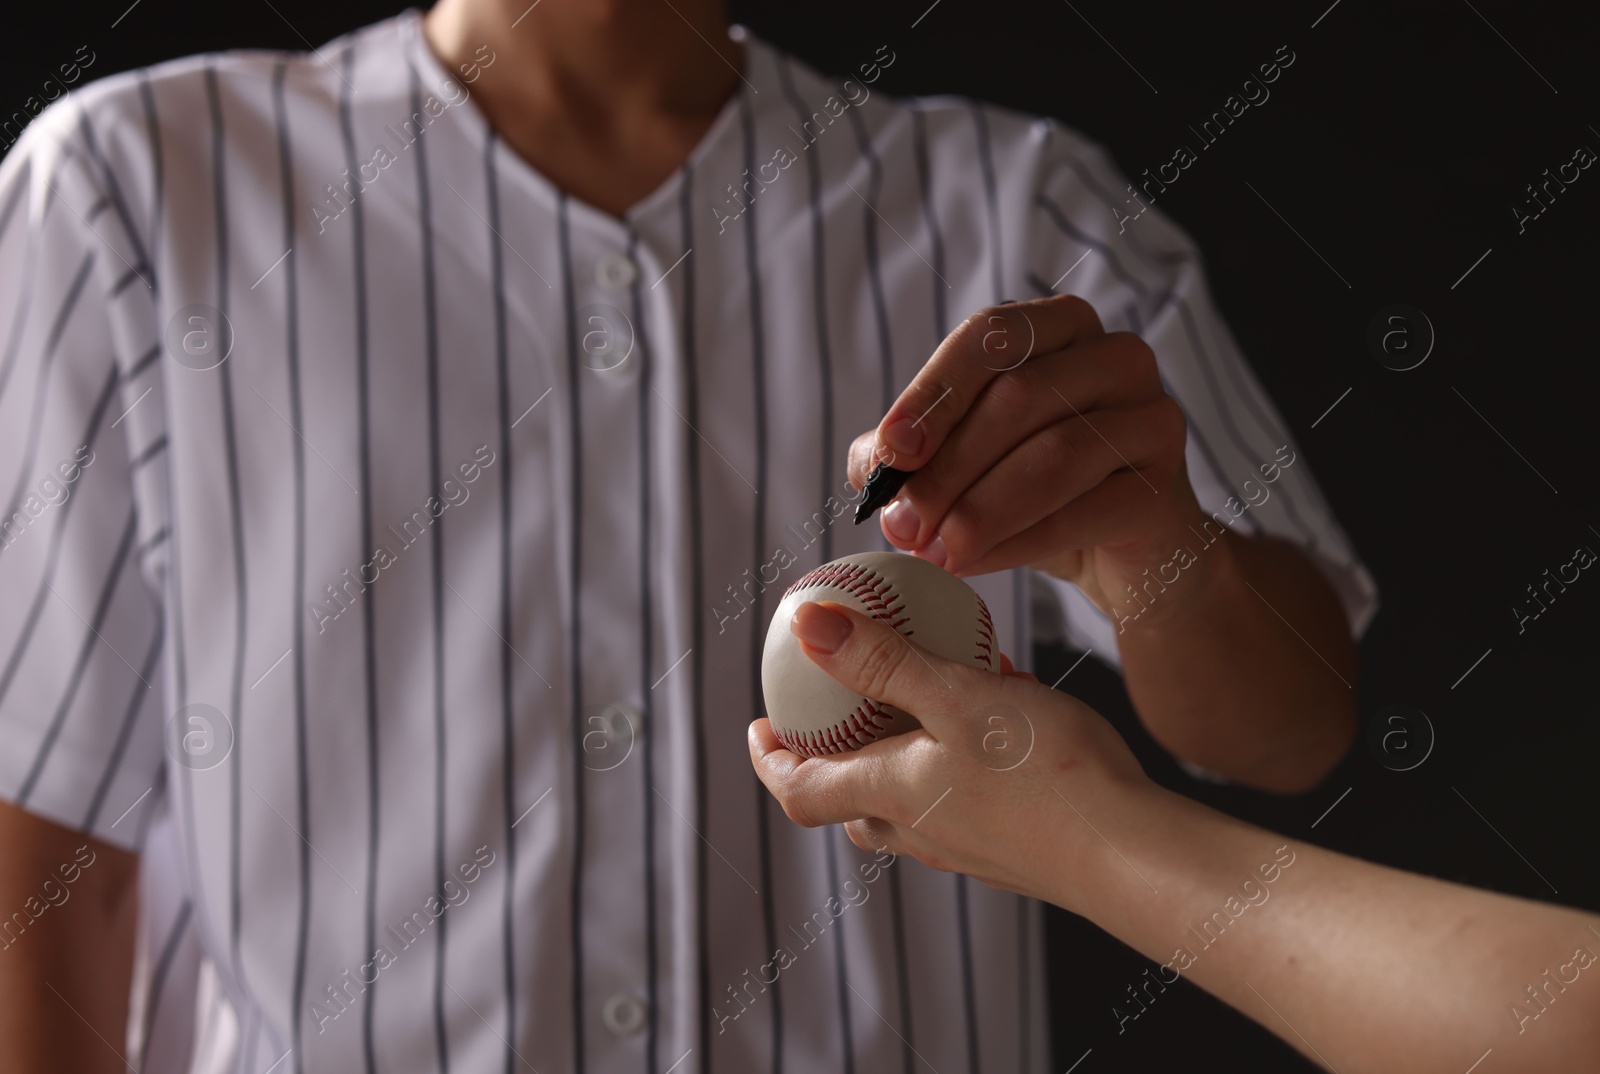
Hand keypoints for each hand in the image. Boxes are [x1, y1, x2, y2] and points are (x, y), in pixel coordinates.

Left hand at [749, 600, 1150, 913]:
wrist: (1130, 854)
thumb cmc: (1045, 774)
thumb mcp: (957, 696)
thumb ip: (884, 662)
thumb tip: (808, 627)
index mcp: (890, 794)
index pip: (800, 788)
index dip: (769, 759)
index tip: (758, 726)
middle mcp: (920, 830)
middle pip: (848, 802)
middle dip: (829, 761)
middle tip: (833, 715)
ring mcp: (966, 848)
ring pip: (906, 806)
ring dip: (895, 761)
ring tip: (921, 703)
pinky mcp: (1011, 851)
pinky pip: (960, 805)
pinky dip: (953, 766)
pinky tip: (997, 722)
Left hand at [847, 294, 1209, 616]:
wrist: (1121, 554)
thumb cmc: (1036, 492)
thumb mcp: (963, 461)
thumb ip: (911, 452)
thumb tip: (875, 464)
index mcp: (1059, 327)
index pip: (990, 338)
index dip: (935, 393)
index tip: (891, 452)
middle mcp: (1115, 355)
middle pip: (1018, 398)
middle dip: (948, 468)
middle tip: (902, 524)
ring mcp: (1153, 415)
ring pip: (1054, 454)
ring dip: (980, 510)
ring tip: (934, 551)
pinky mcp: (1165, 484)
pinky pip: (1084, 511)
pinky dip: (1019, 541)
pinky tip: (975, 563)